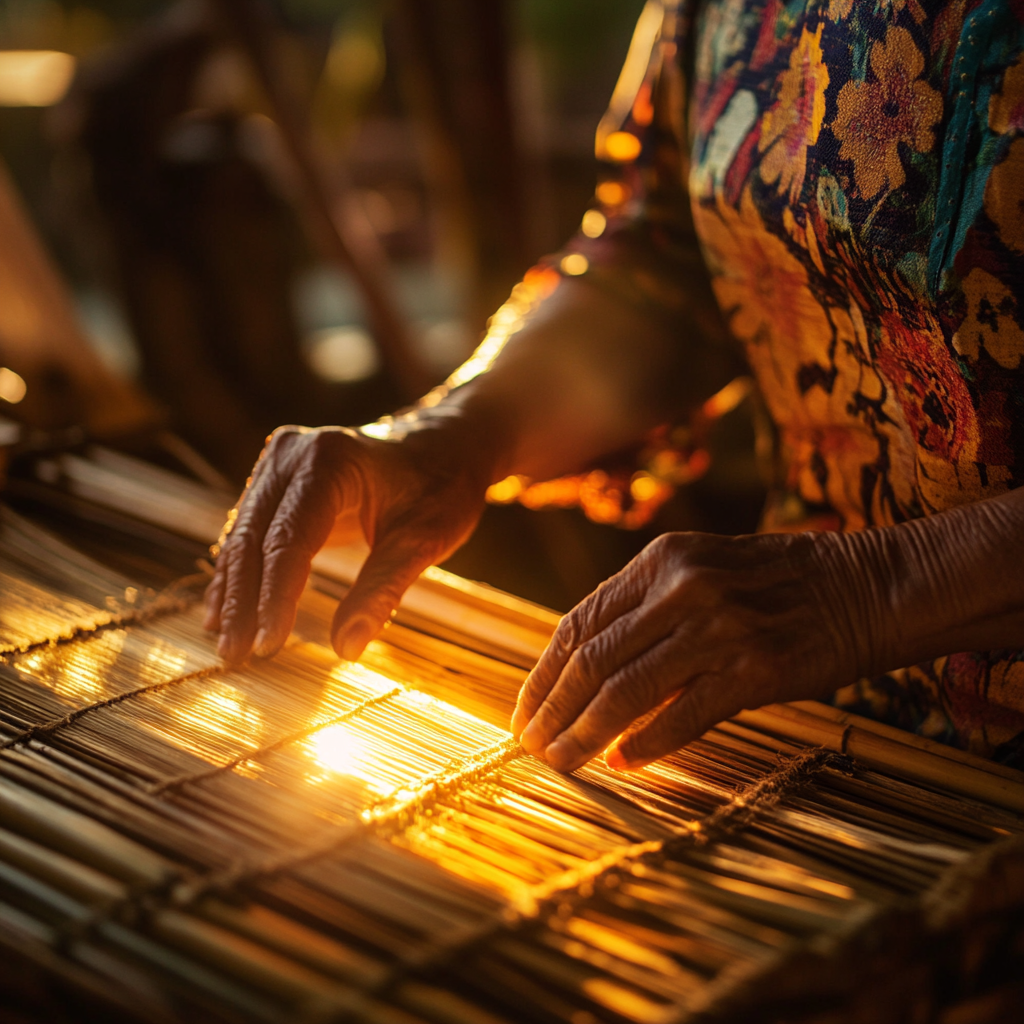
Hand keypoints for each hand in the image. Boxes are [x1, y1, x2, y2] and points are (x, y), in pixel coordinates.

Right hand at [204, 417, 495, 663]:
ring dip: (233, 592)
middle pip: (254, 538)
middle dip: (243, 602)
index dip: (275, 597)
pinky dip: (240, 572)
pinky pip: (250, 530)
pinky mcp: (277, 479)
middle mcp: (293, 454)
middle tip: (233, 657)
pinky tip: (223, 612)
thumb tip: (347, 648)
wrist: (447, 444)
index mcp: (329, 461)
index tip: (268, 647)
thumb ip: (382, 591)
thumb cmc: (442, 488)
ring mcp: (280, 463)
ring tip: (226, 645)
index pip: (289, 540)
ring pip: (244, 536)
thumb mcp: (423, 540)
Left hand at [511, 530, 870, 771]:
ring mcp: (718, 627)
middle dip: (553, 710)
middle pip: (593, 660)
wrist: (865, 586)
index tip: (523, 711)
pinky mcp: (755, 668)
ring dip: (585, 735)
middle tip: (531, 748)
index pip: (579, 622)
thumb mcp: (700, 569)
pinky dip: (647, 743)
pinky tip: (621, 764)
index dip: (543, 673)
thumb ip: (644, 607)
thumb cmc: (775, 583)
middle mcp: (682, 588)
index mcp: (660, 560)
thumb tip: (583, 667)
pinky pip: (683, 714)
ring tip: (561, 763)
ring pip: (626, 691)